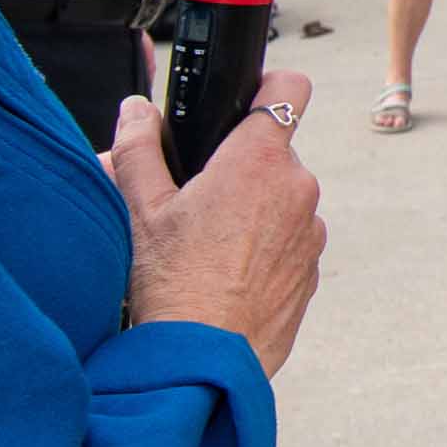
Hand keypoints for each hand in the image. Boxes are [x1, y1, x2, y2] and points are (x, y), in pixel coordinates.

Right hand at [113, 71, 324, 372]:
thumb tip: (134, 110)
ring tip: (208, 243)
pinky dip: (265, 247)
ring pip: (283, 198)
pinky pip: (289, 240)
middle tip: (197, 195)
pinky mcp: (311, 269)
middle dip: (241, 165)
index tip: (243, 100)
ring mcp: (310, 231)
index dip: (266, 86)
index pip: (288, 87)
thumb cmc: (172, 284)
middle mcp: (296, 187)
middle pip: (275, 151)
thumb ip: (137, 148)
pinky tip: (226, 272)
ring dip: (254, 208)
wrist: (203, 360)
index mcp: (257, 160)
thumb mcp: (141, 209)